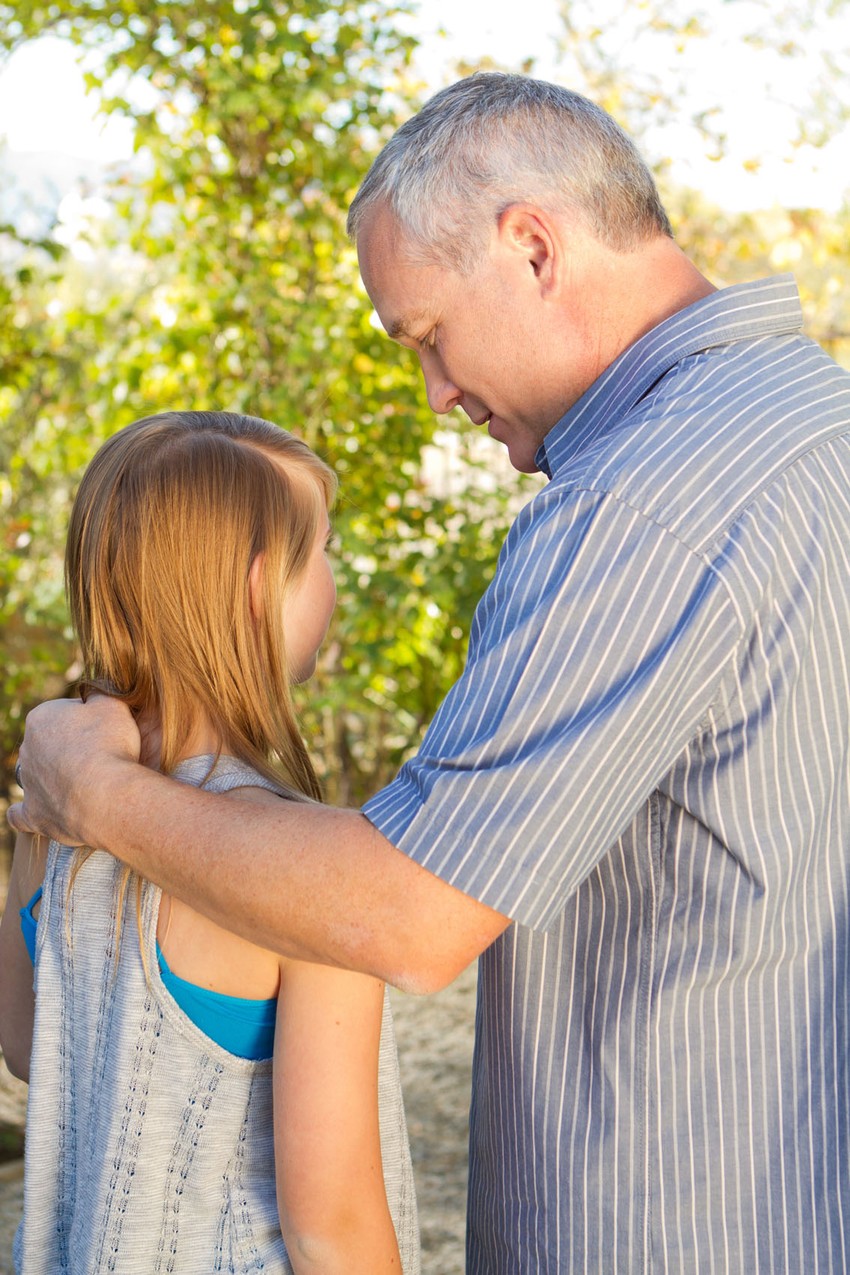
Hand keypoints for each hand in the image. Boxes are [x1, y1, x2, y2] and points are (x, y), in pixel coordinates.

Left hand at [7, 696, 140, 844]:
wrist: (106, 795)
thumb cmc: (109, 746)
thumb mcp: (112, 704)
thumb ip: (99, 694)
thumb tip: (93, 693)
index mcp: (41, 718)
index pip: (65, 711)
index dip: (90, 718)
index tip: (108, 729)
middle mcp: (27, 749)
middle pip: (51, 743)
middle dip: (72, 747)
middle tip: (102, 755)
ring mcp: (29, 783)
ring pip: (37, 775)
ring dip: (55, 777)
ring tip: (85, 784)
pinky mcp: (33, 814)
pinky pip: (20, 814)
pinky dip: (25, 812)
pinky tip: (35, 810)